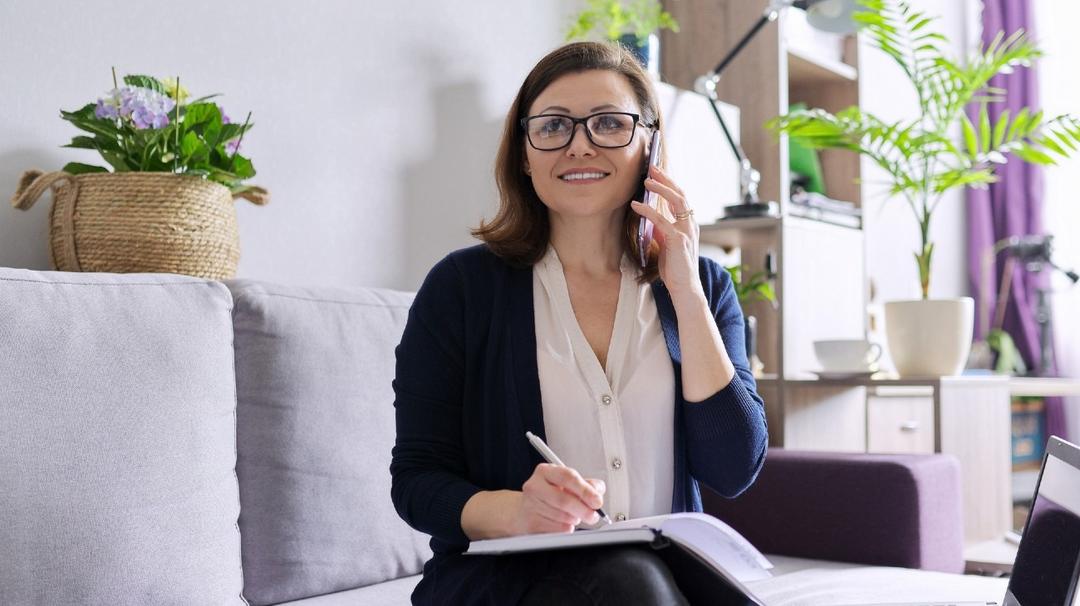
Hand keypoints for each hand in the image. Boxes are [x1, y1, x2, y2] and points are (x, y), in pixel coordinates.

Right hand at [511, 463, 605, 534]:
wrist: (526, 510)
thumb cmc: (550, 495)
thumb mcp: (568, 484)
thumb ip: (587, 485)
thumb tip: (598, 491)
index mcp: (545, 471)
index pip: (567, 477)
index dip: (585, 490)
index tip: (597, 501)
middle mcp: (534, 486)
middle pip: (565, 500)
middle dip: (584, 510)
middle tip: (593, 515)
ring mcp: (530, 505)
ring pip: (563, 517)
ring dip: (575, 520)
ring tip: (573, 516)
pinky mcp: (531, 523)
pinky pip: (557, 529)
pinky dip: (566, 528)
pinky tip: (563, 523)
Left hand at [631, 165, 704, 303]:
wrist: (685, 288)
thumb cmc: (676, 270)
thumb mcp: (667, 245)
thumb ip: (662, 231)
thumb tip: (651, 220)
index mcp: (688, 224)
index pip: (680, 198)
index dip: (669, 183)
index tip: (657, 173)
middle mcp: (690, 224)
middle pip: (680, 193)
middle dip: (666, 178)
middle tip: (652, 167)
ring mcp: (686, 231)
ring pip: (676, 201)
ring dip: (660, 188)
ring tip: (646, 180)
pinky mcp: (678, 240)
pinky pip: (662, 220)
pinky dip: (648, 211)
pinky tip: (636, 205)